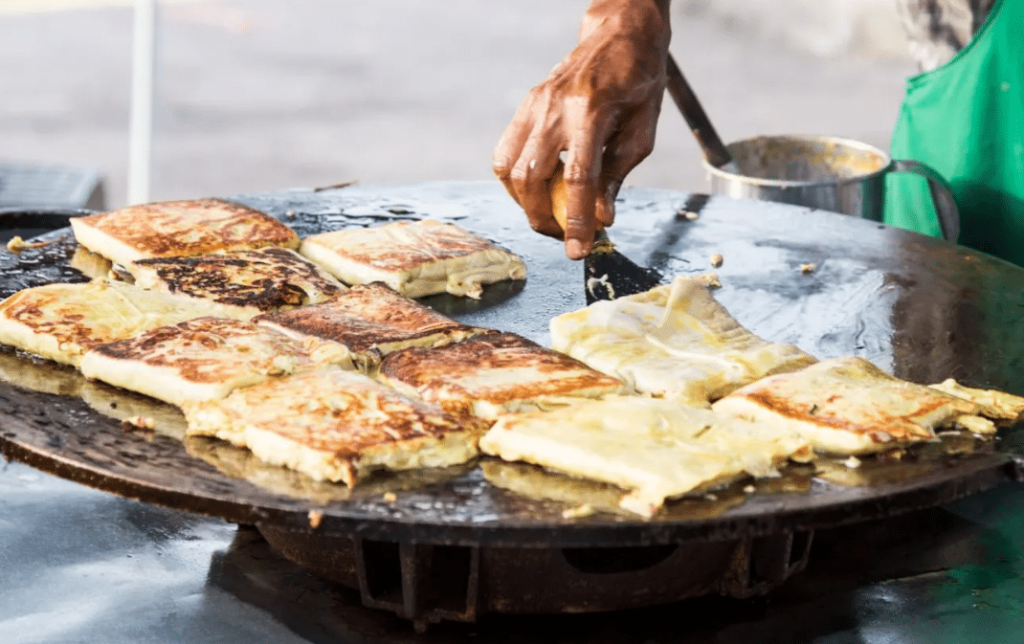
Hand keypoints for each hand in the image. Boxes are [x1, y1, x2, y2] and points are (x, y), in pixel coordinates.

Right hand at [493, 0, 671, 258]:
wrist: (619, 36)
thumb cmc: (638, 83)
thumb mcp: (642, 131)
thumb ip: (618, 175)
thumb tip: (601, 218)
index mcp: (593, 111)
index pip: (579, 177)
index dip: (577, 219)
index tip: (578, 250)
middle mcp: (555, 107)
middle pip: (533, 178)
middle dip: (544, 219)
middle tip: (565, 236)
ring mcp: (534, 105)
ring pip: (510, 170)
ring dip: (526, 204)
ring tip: (550, 215)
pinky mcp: (525, 106)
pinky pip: (505, 154)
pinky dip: (516, 182)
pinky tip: (536, 192)